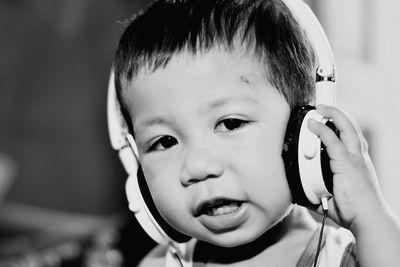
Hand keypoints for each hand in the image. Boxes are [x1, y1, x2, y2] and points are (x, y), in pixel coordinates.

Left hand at [307, 104, 385, 230]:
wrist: (368, 219)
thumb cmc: (355, 211)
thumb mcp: (334, 198)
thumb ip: (320, 194)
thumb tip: (305, 196)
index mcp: (357, 163)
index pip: (351, 138)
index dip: (341, 126)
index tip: (330, 119)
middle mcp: (359, 157)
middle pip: (351, 127)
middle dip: (338, 114)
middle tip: (323, 106)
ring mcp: (354, 159)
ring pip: (346, 128)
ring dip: (333, 114)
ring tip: (321, 106)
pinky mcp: (347, 163)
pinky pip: (333, 141)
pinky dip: (322, 130)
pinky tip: (313, 124)